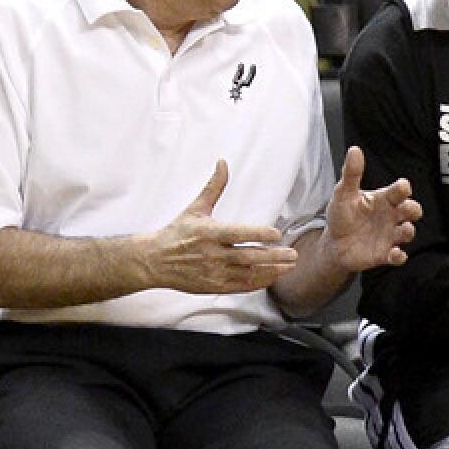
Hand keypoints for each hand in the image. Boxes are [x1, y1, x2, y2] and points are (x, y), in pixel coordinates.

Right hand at [138, 159, 298, 292]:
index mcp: (208, 233)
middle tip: (293, 254)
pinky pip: (240, 286)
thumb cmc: (177, 233)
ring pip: (247, 273)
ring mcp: (213, 272)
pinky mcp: (213, 286)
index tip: (277, 233)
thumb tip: (223, 162)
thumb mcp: (195, 208)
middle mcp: (212, 254)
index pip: (237, 233)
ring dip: (270, 271)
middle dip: (272, 257)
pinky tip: (272, 276)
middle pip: (247, 257)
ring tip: (289, 265)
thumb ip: (213, 187)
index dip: (258, 234)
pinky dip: (258, 282)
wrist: (155, 261)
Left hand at [324, 146, 421, 270]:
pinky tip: (396, 254)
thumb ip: (351, 174)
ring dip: (409, 231)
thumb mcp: (343, 194)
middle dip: (413, 209)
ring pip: (408, 232)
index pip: (399, 191)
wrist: (334, 243)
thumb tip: (354, 150)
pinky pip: (398, 256)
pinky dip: (400, 256)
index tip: (402, 187)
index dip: (403, 189)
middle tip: (407, 210)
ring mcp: (390, 236)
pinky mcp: (385, 254)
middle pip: (411, 210)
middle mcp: (391, 217)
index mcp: (383, 200)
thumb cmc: (342, 215)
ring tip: (404, 230)